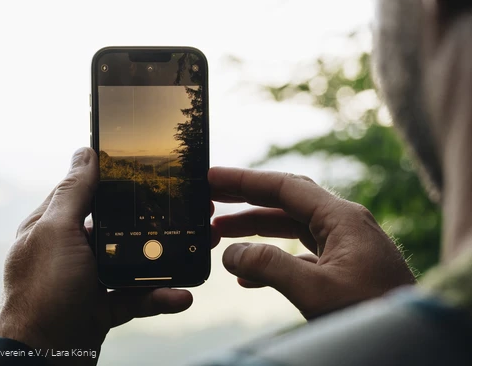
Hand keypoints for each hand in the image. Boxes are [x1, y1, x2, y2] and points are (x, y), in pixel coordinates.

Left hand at [0, 148, 213, 365]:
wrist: (40, 358)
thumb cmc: (42, 291)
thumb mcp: (56, 232)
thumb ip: (74, 193)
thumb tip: (85, 152)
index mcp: (56, 226)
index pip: (89, 193)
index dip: (118, 181)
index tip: (154, 172)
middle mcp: (72, 250)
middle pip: (119, 227)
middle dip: (154, 221)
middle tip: (188, 212)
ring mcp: (89, 279)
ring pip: (134, 262)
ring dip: (165, 261)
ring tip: (196, 250)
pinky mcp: (103, 307)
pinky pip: (138, 297)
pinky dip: (160, 297)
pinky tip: (182, 296)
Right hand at [209, 167, 415, 318]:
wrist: (410, 344)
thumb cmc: (373, 314)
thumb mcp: (315, 291)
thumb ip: (269, 268)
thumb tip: (231, 254)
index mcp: (341, 218)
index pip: (284, 187)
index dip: (244, 180)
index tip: (212, 178)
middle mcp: (343, 225)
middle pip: (284, 203)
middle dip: (245, 202)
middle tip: (210, 199)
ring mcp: (344, 247)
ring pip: (290, 229)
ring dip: (255, 231)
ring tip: (219, 234)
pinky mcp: (342, 269)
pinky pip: (299, 256)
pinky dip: (272, 261)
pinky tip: (248, 276)